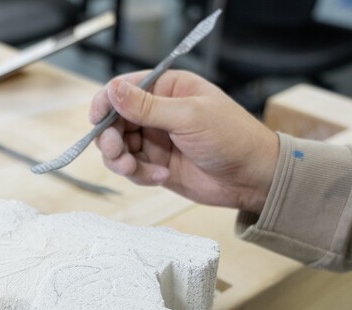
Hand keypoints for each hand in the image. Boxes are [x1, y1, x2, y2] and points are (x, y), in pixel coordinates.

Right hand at [91, 70, 278, 214]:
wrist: (253, 178)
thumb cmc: (233, 137)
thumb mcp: (189, 116)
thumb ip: (147, 106)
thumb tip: (113, 89)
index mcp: (167, 89)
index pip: (123, 89)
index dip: (106, 103)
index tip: (98, 119)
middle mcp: (157, 113)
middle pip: (114, 121)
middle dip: (110, 138)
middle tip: (116, 151)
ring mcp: (155, 140)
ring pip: (118, 148)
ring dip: (120, 160)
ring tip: (133, 168)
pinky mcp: (156, 165)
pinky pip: (132, 169)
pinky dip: (139, 175)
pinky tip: (160, 177)